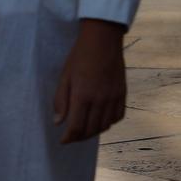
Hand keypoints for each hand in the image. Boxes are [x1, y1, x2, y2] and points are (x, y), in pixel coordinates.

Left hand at [54, 20, 127, 143]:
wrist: (103, 40)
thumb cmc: (79, 56)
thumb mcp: (65, 76)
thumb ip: (60, 100)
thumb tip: (58, 122)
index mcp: (82, 95)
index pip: (76, 127)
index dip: (69, 138)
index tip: (62, 141)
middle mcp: (100, 100)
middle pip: (91, 130)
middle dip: (79, 137)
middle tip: (72, 136)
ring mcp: (113, 98)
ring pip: (105, 126)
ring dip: (93, 132)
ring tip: (84, 129)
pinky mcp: (122, 94)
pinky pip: (117, 117)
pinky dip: (108, 122)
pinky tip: (100, 119)